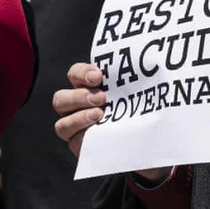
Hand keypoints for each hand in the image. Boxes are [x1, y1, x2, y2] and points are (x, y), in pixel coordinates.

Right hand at [52, 63, 169, 181]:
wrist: (149, 140)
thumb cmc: (141, 108)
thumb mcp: (139, 92)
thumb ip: (133, 79)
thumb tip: (150, 62)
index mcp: (87, 87)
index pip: (74, 74)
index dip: (82, 73)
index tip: (99, 76)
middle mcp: (76, 107)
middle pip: (60, 99)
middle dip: (79, 97)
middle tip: (102, 98)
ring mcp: (76, 129)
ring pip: (61, 124)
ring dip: (79, 118)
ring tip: (100, 115)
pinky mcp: (81, 146)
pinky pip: (73, 143)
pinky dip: (84, 136)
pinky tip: (100, 132)